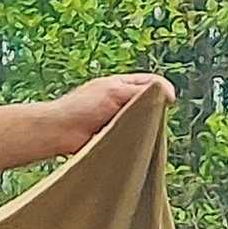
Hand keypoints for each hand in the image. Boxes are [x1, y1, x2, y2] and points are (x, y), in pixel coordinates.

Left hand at [45, 74, 176, 148]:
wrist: (60, 132)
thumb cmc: (82, 107)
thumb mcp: (115, 91)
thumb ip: (142, 90)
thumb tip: (168, 94)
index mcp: (122, 85)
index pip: (153, 83)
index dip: (162, 91)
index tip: (168, 102)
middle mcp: (123, 101)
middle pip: (151, 104)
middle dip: (154, 111)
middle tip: (153, 120)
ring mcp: (120, 121)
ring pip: (145, 123)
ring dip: (146, 129)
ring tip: (142, 133)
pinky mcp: (117, 139)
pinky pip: (136, 140)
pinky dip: (137, 142)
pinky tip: (137, 145)